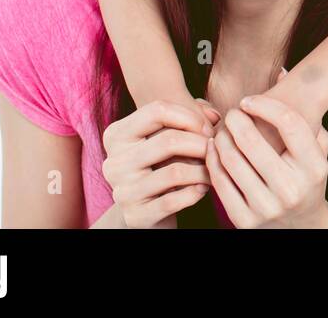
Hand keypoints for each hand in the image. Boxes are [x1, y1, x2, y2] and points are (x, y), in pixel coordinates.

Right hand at [101, 99, 214, 227]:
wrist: (147, 209)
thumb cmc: (163, 163)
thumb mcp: (171, 134)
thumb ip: (193, 115)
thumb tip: (214, 116)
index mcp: (116, 135)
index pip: (157, 110)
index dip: (190, 117)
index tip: (208, 129)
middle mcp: (113, 162)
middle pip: (168, 140)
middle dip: (201, 144)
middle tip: (214, 150)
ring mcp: (122, 191)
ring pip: (175, 172)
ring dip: (203, 170)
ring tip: (212, 169)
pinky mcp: (135, 215)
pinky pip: (174, 200)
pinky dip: (196, 192)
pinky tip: (203, 188)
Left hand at [206, 95, 327, 227]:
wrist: (302, 226)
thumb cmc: (307, 178)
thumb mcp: (318, 150)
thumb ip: (306, 114)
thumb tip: (282, 71)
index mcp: (314, 168)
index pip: (289, 123)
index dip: (264, 105)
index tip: (250, 100)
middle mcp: (292, 189)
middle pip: (253, 140)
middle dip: (236, 119)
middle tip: (231, 112)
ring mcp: (267, 208)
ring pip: (231, 159)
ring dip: (221, 138)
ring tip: (221, 129)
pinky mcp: (245, 221)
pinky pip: (220, 182)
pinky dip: (213, 161)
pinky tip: (214, 149)